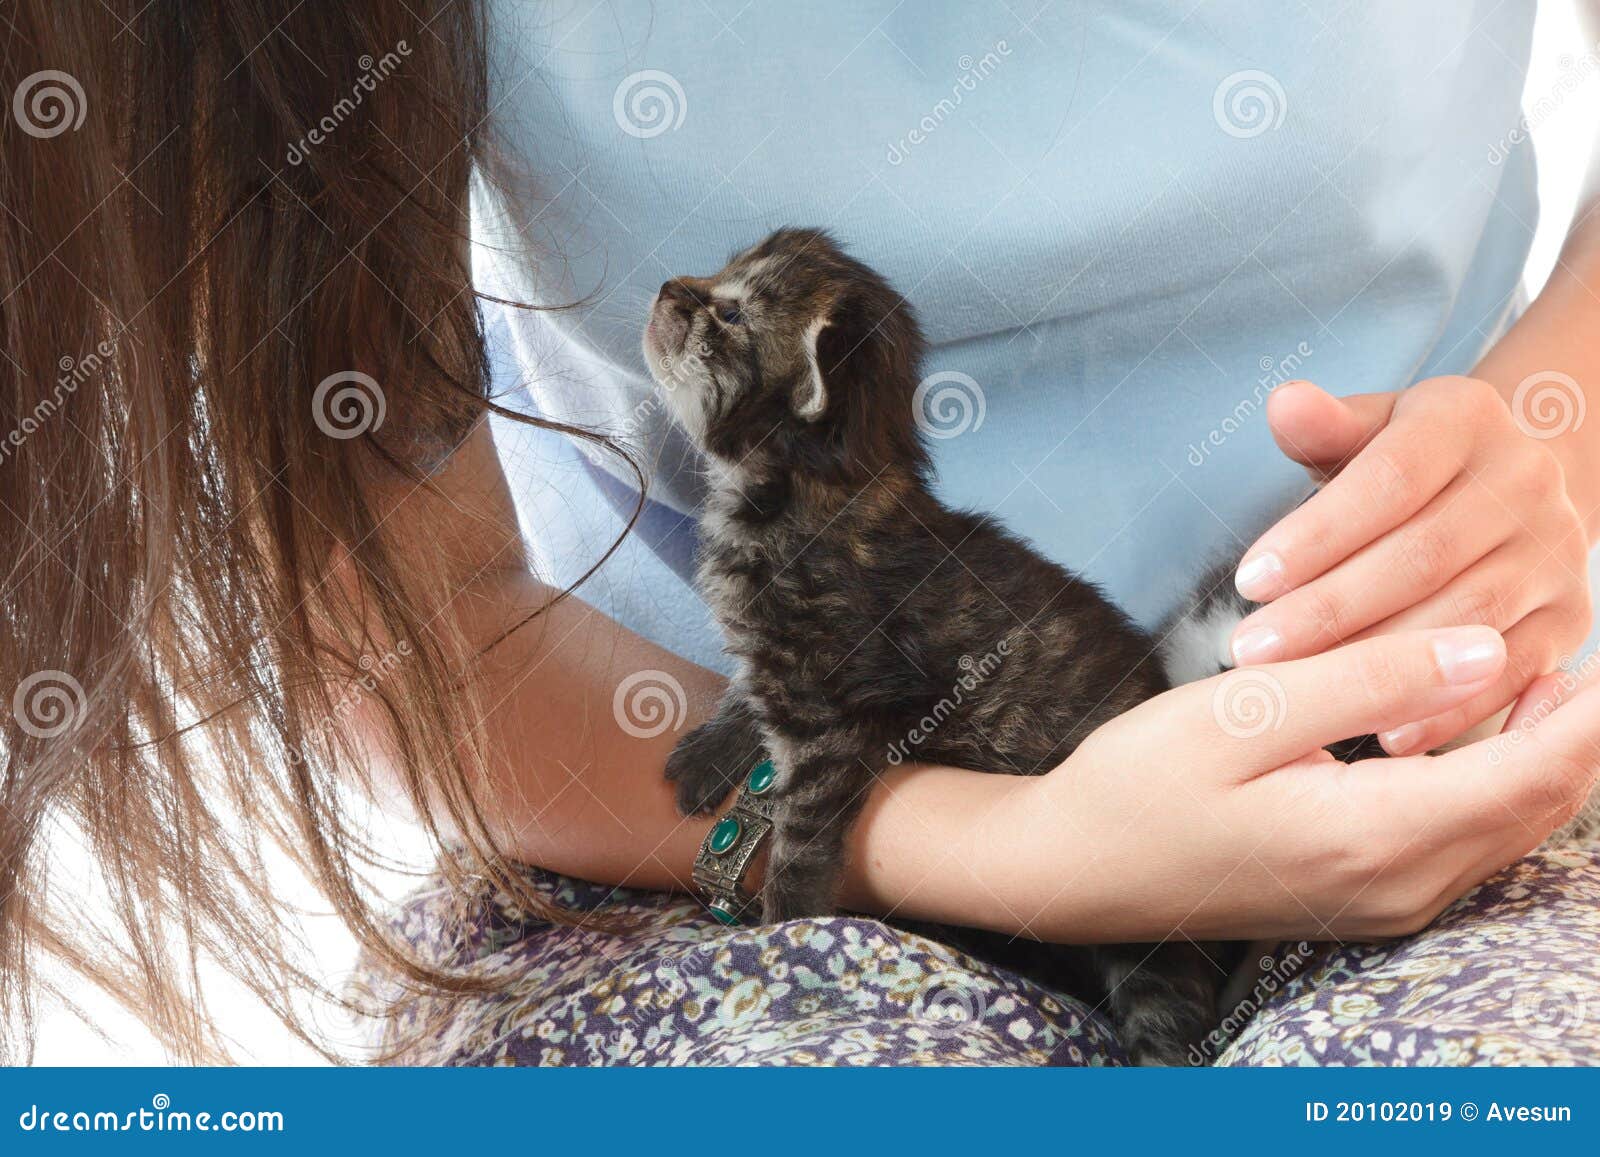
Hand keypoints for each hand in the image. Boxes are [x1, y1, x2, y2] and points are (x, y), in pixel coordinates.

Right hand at [998, 625, 1597, 942]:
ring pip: (1513, 826)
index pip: (1537, 773)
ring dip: (1540, 751)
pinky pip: (1470, 840)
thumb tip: (1489, 650)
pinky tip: (1467, 726)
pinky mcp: (1368, 899)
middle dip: (1578, 723)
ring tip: (1532, 668)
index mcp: (1374, 837)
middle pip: (1543, 805)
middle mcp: (1400, 887)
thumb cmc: (1139, 783)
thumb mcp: (1241, 711)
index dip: (1589, 706)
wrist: (1075, 869)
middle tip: (1577, 638)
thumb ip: (1369, 678)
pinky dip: (1494, 780)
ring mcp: (1386, 904)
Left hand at [1227, 379, 1592, 755]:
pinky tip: (1380, 733)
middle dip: (1329, 609)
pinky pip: (1509, 673)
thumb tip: (1286, 403)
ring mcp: (1555, 554)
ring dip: (1377, 662)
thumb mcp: (1363, 432)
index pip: (1388, 480)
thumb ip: (1323, 428)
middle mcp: (1526, 482)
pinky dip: (1447, 709)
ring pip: (1464, 618)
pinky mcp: (1568, 620)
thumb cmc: (1399, 467)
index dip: (1317, 534)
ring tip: (1298, 690)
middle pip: (1422, 555)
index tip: (1249, 582)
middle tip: (1252, 651)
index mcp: (1466, 419)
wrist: (1502, 489)